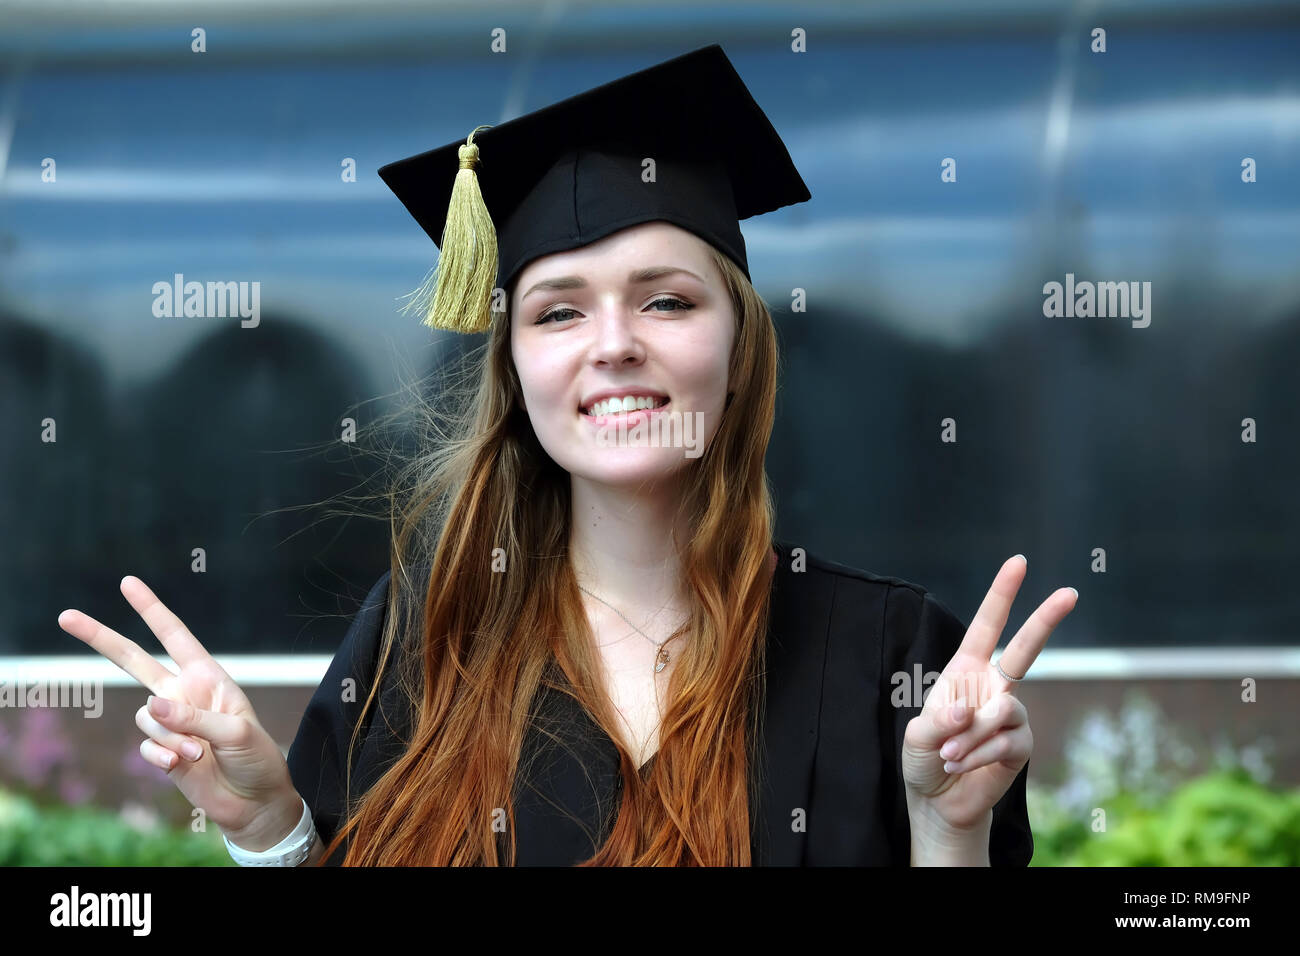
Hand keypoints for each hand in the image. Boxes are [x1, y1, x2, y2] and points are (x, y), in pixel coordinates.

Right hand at [58, 576, 300, 846]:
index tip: (128, 583)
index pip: (175, 636)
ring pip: (145, 718)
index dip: (151, 610)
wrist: (253, 800)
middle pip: (134, 660)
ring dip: (171, 737)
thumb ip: (194, 718)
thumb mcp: (236, 732)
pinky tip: (184, 765)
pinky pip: (147, 747)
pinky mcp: (161, 750)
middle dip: (101, 638)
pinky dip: (163, 757)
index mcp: (208, 677)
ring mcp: (170, 722)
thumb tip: (151, 707)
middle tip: (66, 616)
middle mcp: (184, 694)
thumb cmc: (256, 758)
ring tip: (200, 753)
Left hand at [901, 555, 1075, 838]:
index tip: (1019, 562)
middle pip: (1026, 649)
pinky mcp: (1021, 745)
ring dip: (971, 737)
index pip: (988, 627)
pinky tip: (961, 764)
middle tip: (1071, 591)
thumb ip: (940, 722)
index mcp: (965, 671)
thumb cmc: (925, 758)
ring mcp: (1011, 716)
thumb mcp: (918, 736)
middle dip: (1046, 619)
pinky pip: (1006, 742)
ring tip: (948, 755)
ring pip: (1002, 712)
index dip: (1002, 594)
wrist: (939, 800)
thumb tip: (971, 710)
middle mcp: (993, 687)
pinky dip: (978, 755)